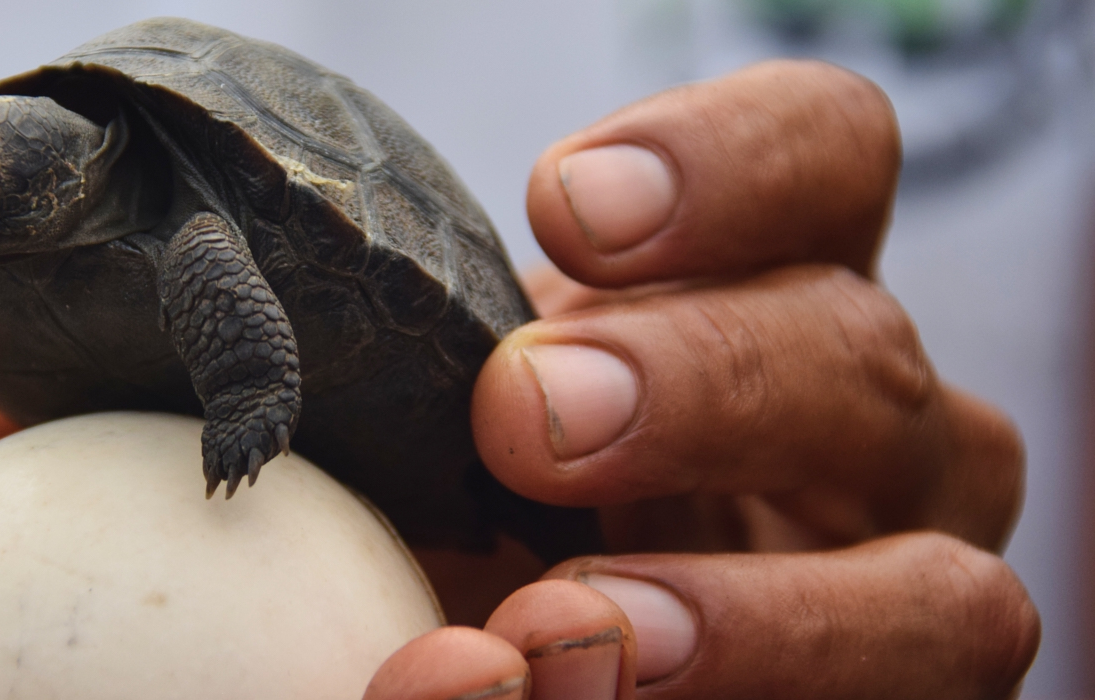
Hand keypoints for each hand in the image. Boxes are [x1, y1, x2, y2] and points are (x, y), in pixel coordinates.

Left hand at [363, 61, 1037, 698]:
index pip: (829, 158)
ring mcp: (905, 597)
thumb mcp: (452, 423)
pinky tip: (557, 699)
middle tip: (519, 418)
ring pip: (948, 595)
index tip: (561, 204)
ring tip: (555, 627)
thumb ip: (439, 399)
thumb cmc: (473, 515)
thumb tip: (409, 474)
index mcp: (770, 299)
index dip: (728, 159)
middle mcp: (866, 436)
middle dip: (699, 380)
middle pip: (868, 354)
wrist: (516, 642)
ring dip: (753, 617)